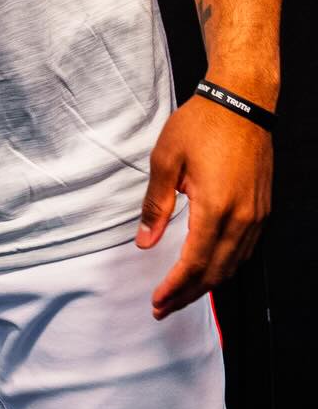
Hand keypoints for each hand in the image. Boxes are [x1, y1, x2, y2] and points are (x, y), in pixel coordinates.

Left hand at [138, 96, 271, 318]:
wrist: (242, 102)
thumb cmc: (201, 125)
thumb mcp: (166, 160)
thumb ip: (156, 205)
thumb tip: (145, 242)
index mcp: (215, 207)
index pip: (194, 263)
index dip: (175, 287)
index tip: (157, 301)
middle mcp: (242, 218)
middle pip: (216, 272)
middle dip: (188, 294)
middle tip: (163, 307)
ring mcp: (257, 215)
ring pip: (233, 265)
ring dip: (207, 284)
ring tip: (181, 293)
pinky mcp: (262, 209)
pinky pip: (244, 250)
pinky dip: (224, 266)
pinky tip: (207, 268)